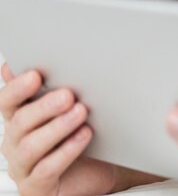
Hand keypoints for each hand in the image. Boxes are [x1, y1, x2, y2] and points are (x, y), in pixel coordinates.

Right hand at [0, 62, 117, 195]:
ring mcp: (23, 167)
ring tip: (81, 112)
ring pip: (31, 146)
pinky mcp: (36, 187)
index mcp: (19, 118)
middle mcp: (15, 142)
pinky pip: (46, 170)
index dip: (17, 88)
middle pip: (20, 121)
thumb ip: (56, 88)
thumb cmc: (81, 137)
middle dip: (44, 106)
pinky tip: (84, 136)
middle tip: (68, 94)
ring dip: (57, 127)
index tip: (35, 75)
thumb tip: (38, 63)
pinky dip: (66, 151)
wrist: (99, 173)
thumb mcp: (69, 109)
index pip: (8, 101)